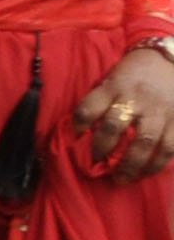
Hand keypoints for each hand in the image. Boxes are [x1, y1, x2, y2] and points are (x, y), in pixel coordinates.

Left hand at [77, 40, 173, 180]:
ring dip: (131, 164)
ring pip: (145, 141)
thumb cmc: (134, 74)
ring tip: (121, 179)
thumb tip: (80, 131)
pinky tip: (147, 173)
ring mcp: (159, 110)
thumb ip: (99, 101)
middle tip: (97, 167)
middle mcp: (136, 98)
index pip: (89, 107)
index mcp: (114, 87)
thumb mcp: (112, 79)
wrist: (170, 60)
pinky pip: (169, 146)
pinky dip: (158, 163)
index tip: (75, 138)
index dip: (79, 125)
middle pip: (115, 126)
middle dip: (103, 150)